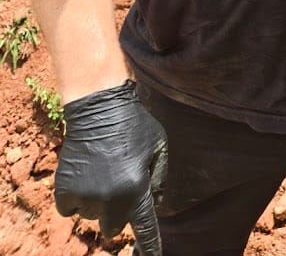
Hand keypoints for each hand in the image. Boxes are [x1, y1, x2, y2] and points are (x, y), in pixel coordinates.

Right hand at [55, 80, 167, 255]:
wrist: (98, 106)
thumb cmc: (134, 124)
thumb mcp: (159, 146)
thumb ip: (160, 178)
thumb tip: (155, 204)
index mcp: (137, 188)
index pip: (145, 230)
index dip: (149, 248)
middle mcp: (111, 198)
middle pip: (113, 227)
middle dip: (118, 212)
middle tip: (118, 185)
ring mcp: (86, 195)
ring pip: (92, 217)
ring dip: (97, 202)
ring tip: (102, 170)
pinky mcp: (64, 190)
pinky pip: (70, 209)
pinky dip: (76, 197)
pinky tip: (85, 174)